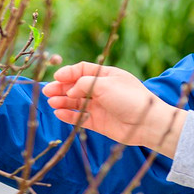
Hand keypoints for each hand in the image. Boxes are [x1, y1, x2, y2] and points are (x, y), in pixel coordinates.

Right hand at [42, 63, 182, 155]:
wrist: (146, 123)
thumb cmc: (129, 99)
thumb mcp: (105, 84)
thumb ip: (83, 84)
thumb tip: (69, 91)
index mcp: (107, 75)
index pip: (83, 70)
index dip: (69, 73)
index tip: (57, 77)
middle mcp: (103, 90)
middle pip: (76, 87)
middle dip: (61, 88)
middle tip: (47, 91)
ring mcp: (100, 107)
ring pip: (76, 103)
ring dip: (63, 101)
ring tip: (52, 102)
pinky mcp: (99, 122)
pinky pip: (80, 118)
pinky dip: (69, 115)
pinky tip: (58, 113)